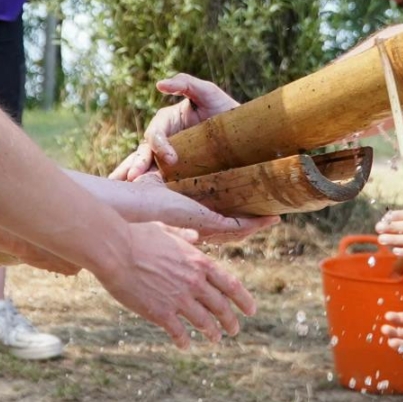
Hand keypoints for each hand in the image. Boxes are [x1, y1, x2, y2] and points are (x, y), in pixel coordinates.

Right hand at [93, 222, 257, 347]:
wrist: (115, 250)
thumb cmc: (137, 236)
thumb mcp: (166, 229)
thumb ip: (184, 235)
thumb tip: (195, 236)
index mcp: (199, 262)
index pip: (231, 285)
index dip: (244, 299)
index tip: (251, 310)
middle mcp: (194, 282)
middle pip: (221, 307)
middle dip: (231, 321)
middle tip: (234, 330)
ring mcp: (179, 299)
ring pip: (204, 323)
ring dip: (212, 333)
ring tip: (215, 339)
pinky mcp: (161, 313)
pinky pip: (178, 332)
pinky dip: (184, 341)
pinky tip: (185, 346)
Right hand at [109, 73, 240, 181]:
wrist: (247, 133)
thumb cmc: (226, 109)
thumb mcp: (208, 92)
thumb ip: (185, 83)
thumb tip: (159, 84)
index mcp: (167, 121)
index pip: (155, 134)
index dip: (160, 145)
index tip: (171, 159)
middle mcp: (164, 139)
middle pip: (145, 151)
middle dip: (137, 163)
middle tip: (133, 176)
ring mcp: (169, 157)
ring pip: (147, 167)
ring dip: (136, 176)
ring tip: (128, 188)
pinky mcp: (178, 173)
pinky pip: (161, 180)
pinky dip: (150, 188)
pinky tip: (147, 201)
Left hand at [129, 172, 279, 242]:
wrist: (127, 204)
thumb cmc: (136, 195)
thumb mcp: (159, 185)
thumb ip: (169, 184)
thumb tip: (174, 173)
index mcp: (186, 217)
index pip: (217, 224)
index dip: (236, 222)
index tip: (253, 218)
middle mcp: (195, 224)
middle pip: (230, 228)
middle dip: (252, 224)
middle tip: (272, 219)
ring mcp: (201, 225)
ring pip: (236, 228)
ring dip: (256, 224)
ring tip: (274, 219)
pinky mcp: (203, 220)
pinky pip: (233, 225)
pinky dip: (253, 223)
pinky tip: (269, 218)